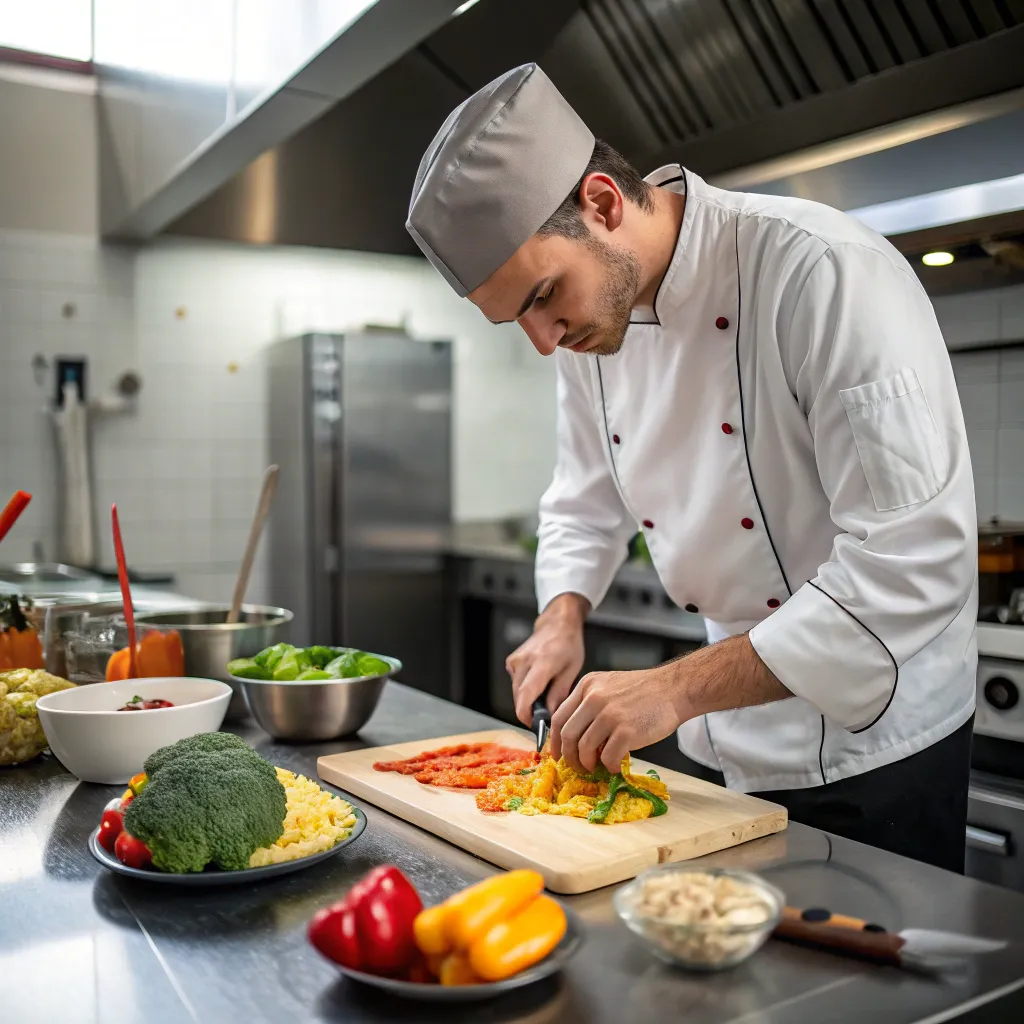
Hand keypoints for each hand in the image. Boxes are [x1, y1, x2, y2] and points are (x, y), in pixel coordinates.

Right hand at [506, 593, 587, 725]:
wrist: (556, 624)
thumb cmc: (568, 645)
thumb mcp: (572, 670)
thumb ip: (560, 693)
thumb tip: (551, 716)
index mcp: (542, 663)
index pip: (527, 693)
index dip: (526, 714)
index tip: (534, 726)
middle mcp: (524, 661)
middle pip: (520, 697)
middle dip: (530, 711)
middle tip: (546, 717)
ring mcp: (515, 661)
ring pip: (516, 692)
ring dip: (528, 701)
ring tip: (545, 698)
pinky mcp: (511, 662)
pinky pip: (516, 684)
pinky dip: (526, 690)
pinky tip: (539, 684)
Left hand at [550, 635, 790, 774]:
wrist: (674, 689)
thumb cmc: (644, 691)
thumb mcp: (608, 686)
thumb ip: (589, 703)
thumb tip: (575, 737)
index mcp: (587, 685)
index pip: (558, 717)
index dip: (555, 741)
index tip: (558, 754)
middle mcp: (593, 698)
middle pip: (567, 735)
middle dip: (569, 757)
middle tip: (577, 767)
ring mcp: (609, 714)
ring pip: (584, 749)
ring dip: (588, 764)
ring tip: (598, 767)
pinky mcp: (626, 730)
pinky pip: (607, 757)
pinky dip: (610, 766)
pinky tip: (616, 765)